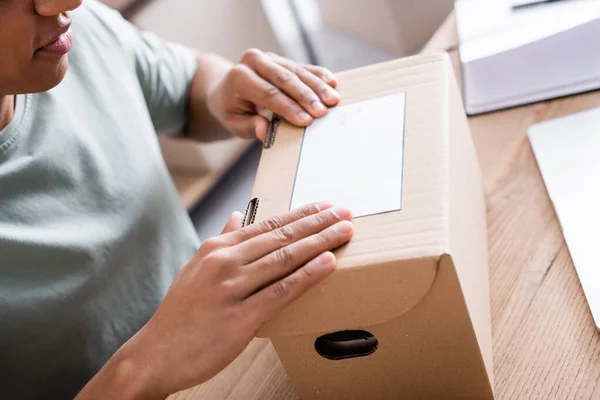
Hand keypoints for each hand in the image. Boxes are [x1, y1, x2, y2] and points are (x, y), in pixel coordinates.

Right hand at [124, 201, 352, 396]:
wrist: (157, 353)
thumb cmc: (181, 312)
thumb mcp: (196, 268)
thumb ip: (221, 240)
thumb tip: (235, 216)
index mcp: (217, 248)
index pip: (267, 224)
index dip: (301, 214)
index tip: (326, 205)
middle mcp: (224, 262)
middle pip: (281, 237)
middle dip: (318, 222)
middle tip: (346, 212)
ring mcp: (232, 288)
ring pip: (285, 259)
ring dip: (320, 242)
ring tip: (345, 231)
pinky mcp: (240, 318)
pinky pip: (281, 291)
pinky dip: (307, 275)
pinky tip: (328, 263)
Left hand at [207, 49, 339, 140]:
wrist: (225, 91)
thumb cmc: (231, 111)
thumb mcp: (235, 123)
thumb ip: (249, 126)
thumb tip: (264, 131)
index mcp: (239, 77)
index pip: (268, 93)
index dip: (288, 107)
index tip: (306, 120)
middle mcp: (253, 61)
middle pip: (285, 79)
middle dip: (306, 96)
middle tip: (323, 111)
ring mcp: (268, 57)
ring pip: (297, 71)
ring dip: (317, 86)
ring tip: (333, 100)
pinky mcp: (280, 59)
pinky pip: (302, 66)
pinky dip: (318, 75)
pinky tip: (332, 83)